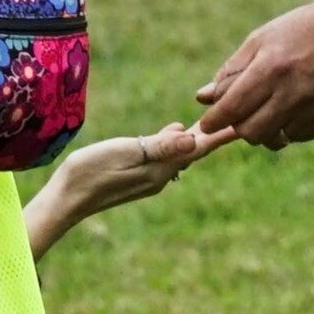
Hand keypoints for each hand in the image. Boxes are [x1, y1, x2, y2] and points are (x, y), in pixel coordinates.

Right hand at [24, 118, 231, 254]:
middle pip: (195, 150)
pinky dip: (176, 141)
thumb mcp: (126, 154)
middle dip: (216, 132)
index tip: (248, 119)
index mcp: (162, 168)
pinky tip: (177, 132)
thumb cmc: (90, 173)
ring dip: (198, 136)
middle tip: (241, 114)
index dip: (222, 132)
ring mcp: (149, 178)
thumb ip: (159, 147)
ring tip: (216, 121)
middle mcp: (161, 175)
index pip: (200, 147)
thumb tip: (192, 138)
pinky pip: (165, 156)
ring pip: (181, 152)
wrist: (66, 199)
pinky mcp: (136, 176)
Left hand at [195, 0, 313, 148]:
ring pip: (274, 139)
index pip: (232, 107)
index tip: (206, 124)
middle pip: (250, 131)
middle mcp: (291, 90)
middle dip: (239, 126)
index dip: (213, 120)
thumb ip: (231, 71)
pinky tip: (291, 110)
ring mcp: (312, 106)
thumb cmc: (299, 30)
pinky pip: (297, 136)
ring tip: (266, 111)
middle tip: (240, 114)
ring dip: (263, 130)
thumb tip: (203, 98)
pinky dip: (287, 128)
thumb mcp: (261, 40)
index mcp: (270, 67)